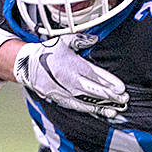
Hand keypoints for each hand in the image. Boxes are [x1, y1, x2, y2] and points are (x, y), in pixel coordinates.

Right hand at [12, 42, 127, 119]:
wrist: (26, 65)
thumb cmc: (47, 51)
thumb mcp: (63, 41)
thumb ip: (80, 40)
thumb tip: (94, 39)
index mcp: (72, 64)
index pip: (94, 75)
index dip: (108, 82)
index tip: (121, 88)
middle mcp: (69, 79)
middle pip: (93, 90)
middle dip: (110, 96)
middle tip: (124, 100)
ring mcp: (64, 91)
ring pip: (87, 101)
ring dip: (103, 106)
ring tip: (116, 110)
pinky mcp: (60, 99)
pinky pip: (78, 106)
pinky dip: (91, 110)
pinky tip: (101, 112)